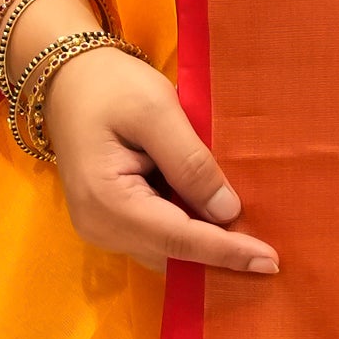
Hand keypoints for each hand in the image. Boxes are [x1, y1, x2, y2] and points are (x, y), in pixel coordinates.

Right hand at [38, 43, 277, 276]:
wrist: (68, 76)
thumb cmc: (110, 85)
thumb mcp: (156, 110)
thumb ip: (191, 162)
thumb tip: (228, 212)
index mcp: (107, 201)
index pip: (178, 239)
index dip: (226, 252)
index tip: (270, 261)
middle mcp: (101, 227)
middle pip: (172, 256)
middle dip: (219, 257)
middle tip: (270, 255)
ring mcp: (102, 228)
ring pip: (166, 253)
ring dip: (206, 249)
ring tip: (252, 243)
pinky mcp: (110, 220)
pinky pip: (157, 240)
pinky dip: (189, 236)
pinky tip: (220, 226)